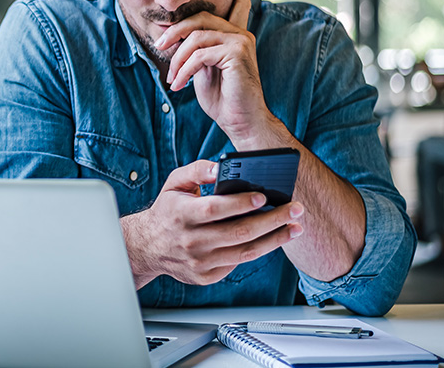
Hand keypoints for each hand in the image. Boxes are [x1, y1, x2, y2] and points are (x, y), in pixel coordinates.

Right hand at [122, 159, 303, 286]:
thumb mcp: (175, 184)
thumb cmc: (168, 211)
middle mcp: (190, 241)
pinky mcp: (206, 276)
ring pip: (245, 252)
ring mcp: (199, 262)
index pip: (215, 210)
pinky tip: (273, 239)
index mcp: (181, 215)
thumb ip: (197, 170)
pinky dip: (258, 250)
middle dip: (272, 220)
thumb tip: (220, 168)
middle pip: (238, 233)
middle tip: (294, 209)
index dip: (241, 203)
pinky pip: (238, 263)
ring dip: (275, 239)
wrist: (149, 247)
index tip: (264, 196)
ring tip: (295, 227)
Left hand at [154, 0, 270, 145]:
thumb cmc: (222, 97)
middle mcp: (240, 33)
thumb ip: (195, 50)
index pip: (237, 3)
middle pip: (198, 19)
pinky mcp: (238, 53)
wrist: (240, 121)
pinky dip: (184, 70)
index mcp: (234, 34)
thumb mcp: (203, 69)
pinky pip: (199, 55)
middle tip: (160, 47)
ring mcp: (241, 41)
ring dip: (178, 60)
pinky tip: (180, 85)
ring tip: (174, 78)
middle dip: (174, 32)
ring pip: (195, 37)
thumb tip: (174, 37)